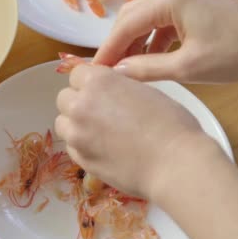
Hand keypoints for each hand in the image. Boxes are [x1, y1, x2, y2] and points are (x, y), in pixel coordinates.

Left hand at [55, 63, 216, 198]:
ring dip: (76, 124)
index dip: (89, 82)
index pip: (77, 74)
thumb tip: (109, 91)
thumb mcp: (146, 91)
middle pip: (65, 98)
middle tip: (102, 113)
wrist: (174, 164)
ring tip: (100, 133)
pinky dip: (82, 146)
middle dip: (79, 102)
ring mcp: (77, 134)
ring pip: (63, 123)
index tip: (101, 91)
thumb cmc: (171, 124)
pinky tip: (103, 150)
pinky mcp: (80, 159)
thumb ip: (118, 87)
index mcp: (98, 81)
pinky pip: (71, 146)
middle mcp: (81, 105)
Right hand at [93, 0, 237, 82]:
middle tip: (106, 72)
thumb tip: (117, 73)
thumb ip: (147, 68)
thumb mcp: (187, 66)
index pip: (126, 25)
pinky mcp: (190, 6)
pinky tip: (147, 61)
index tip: (95, 71)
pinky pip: (160, 22)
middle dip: (117, 45)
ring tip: (124, 70)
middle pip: (131, 17)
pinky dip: (150, 41)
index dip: (108, 49)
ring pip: (144, 20)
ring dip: (133, 43)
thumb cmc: (236, 53)